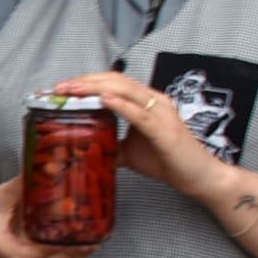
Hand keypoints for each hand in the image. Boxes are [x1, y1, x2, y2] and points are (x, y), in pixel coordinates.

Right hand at [0, 176, 93, 257]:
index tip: (62, 239)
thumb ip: (24, 184)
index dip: (43, 251)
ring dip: (75, 257)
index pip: (21, 256)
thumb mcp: (5, 194)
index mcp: (0, 245)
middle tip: (90, 241)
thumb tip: (51, 165)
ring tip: (94, 242)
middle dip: (68, 253)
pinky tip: (88, 247)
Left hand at [50, 72, 217, 194]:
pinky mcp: (165, 130)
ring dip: (96, 88)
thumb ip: (110, 144)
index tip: (61, 88)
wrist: (198, 176)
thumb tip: (83, 150)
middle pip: (116, 81)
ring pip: (126, 91)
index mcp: (146, 102)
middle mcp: (155, 101)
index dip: (87, 82)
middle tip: (59, 88)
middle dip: (85, 82)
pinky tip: (103, 100)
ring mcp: (161, 113)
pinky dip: (121, 105)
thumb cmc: (167, 160)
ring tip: (73, 90)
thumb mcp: (129, 151)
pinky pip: (140, 114)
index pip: (113, 83)